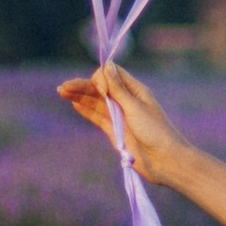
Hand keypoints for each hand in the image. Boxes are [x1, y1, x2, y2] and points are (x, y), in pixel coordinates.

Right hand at [57, 61, 184, 185]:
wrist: (164, 160)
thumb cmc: (155, 131)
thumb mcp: (135, 107)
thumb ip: (118, 89)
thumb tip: (107, 65)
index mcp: (135, 90)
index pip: (113, 75)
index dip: (101, 77)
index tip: (97, 87)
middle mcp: (126, 100)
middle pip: (101, 88)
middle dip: (83, 86)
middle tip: (63, 87)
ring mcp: (119, 115)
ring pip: (96, 102)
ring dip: (80, 96)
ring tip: (61, 92)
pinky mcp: (114, 130)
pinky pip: (97, 116)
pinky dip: (86, 110)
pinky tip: (74, 103)